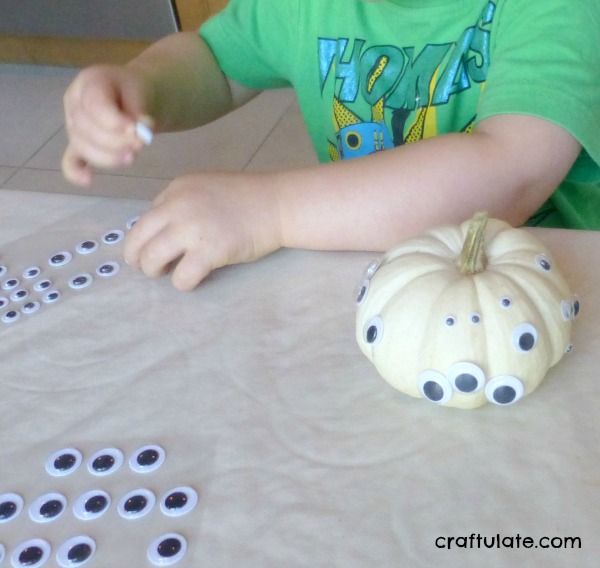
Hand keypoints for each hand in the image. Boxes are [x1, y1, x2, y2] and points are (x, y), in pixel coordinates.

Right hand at [62, 64, 151, 185]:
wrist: (134, 98)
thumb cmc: (136, 92)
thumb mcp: (141, 92)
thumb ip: (138, 111)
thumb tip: (139, 134)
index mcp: (89, 83)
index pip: (94, 105)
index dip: (114, 122)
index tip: (135, 130)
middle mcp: (74, 104)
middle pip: (86, 129)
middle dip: (115, 142)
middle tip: (140, 144)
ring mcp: (73, 127)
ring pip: (83, 147)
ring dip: (108, 157)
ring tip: (132, 157)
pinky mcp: (78, 146)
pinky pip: (70, 161)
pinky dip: (75, 172)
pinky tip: (88, 180)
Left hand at [123, 173, 282, 289]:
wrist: (277, 204)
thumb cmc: (247, 199)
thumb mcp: (206, 189)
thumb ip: (182, 205)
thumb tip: (163, 233)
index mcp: (176, 190)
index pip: (145, 219)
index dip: (146, 238)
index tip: (155, 249)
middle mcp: (177, 206)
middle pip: (137, 239)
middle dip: (138, 258)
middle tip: (151, 268)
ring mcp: (191, 229)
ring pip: (151, 259)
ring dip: (154, 271)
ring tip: (169, 273)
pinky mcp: (209, 251)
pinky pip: (181, 277)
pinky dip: (183, 283)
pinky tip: (193, 279)